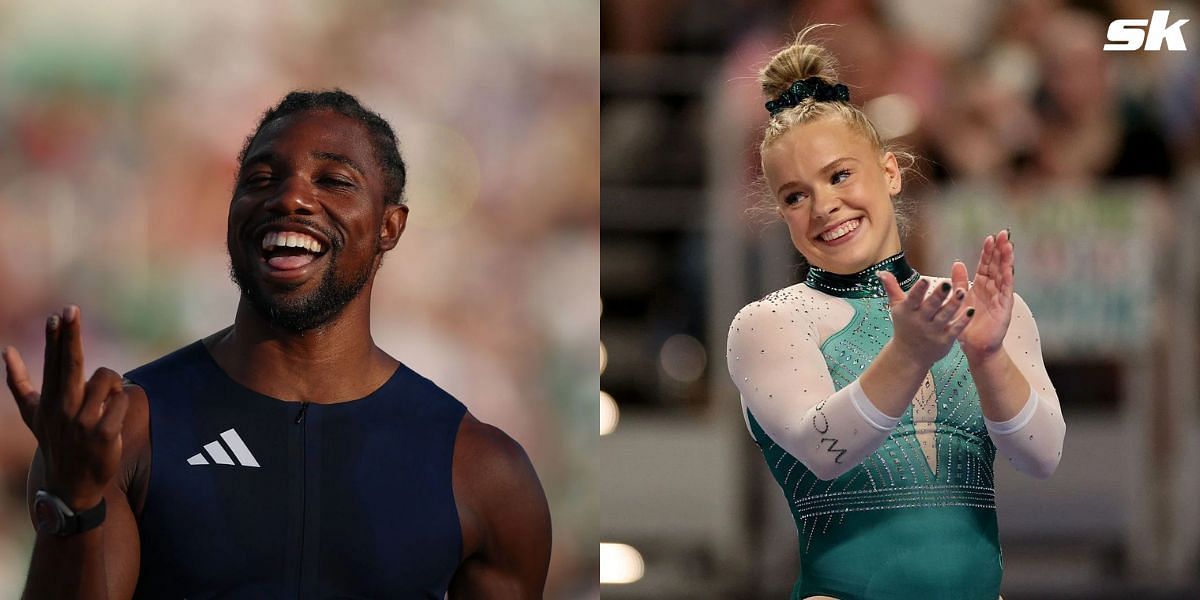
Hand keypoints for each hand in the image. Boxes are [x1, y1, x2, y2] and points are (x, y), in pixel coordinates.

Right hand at [3, 306, 128, 510]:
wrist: (71, 483)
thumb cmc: (55, 440)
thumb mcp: (32, 413)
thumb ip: (18, 382)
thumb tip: (5, 350)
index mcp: (48, 400)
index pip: (53, 363)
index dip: (55, 338)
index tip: (56, 315)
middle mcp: (63, 409)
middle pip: (71, 363)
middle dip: (70, 335)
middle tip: (70, 308)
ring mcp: (83, 422)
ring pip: (107, 380)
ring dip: (111, 386)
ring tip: (103, 405)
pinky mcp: (104, 433)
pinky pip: (122, 401)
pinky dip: (122, 403)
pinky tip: (113, 418)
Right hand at [879, 272, 974, 368]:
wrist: (909, 356)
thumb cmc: (904, 326)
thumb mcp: (896, 307)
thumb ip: (891, 288)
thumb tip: (882, 271)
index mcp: (907, 311)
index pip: (913, 299)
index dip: (918, 290)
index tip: (924, 280)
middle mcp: (920, 321)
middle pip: (930, 307)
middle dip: (938, 295)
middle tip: (946, 283)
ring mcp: (933, 331)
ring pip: (945, 316)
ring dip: (954, 304)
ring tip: (962, 291)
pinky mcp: (945, 340)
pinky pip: (955, 329)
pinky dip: (963, 320)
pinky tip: (971, 310)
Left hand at [953, 229, 1014, 361]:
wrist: (974, 346)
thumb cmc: (967, 324)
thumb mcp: (959, 299)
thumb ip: (959, 282)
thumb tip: (957, 263)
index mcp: (981, 286)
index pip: (986, 265)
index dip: (988, 252)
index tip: (989, 237)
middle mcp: (992, 289)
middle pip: (997, 266)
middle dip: (1000, 250)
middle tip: (1002, 234)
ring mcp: (1000, 297)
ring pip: (1004, 275)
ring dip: (1006, 260)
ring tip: (1008, 245)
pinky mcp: (1004, 307)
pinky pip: (1006, 290)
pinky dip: (1008, 278)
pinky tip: (1009, 268)